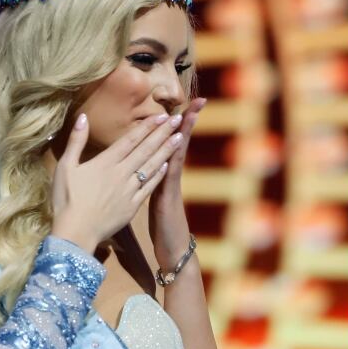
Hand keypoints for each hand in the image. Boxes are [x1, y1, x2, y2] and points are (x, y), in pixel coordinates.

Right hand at [50, 112, 182, 252]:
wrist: (76, 232)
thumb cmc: (66, 199)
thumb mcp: (65, 167)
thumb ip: (76, 141)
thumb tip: (83, 117)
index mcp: (105, 162)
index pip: (130, 140)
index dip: (147, 127)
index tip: (161, 115)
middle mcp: (121, 173)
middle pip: (145, 150)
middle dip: (162, 134)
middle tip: (177, 120)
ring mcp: (129, 190)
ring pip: (151, 167)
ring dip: (166, 151)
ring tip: (179, 138)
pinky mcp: (133, 206)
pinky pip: (149, 188)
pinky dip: (158, 176)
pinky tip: (167, 166)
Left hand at [150, 97, 204, 257]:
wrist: (173, 248)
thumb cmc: (163, 226)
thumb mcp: (156, 200)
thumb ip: (154, 183)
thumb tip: (148, 168)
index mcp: (164, 173)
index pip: (169, 143)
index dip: (175, 124)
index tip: (184, 104)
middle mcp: (171, 174)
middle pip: (179, 141)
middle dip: (188, 120)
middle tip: (199, 100)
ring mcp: (172, 183)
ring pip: (178, 151)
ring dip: (185, 131)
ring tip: (192, 112)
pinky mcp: (169, 194)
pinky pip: (172, 169)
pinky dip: (175, 154)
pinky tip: (178, 141)